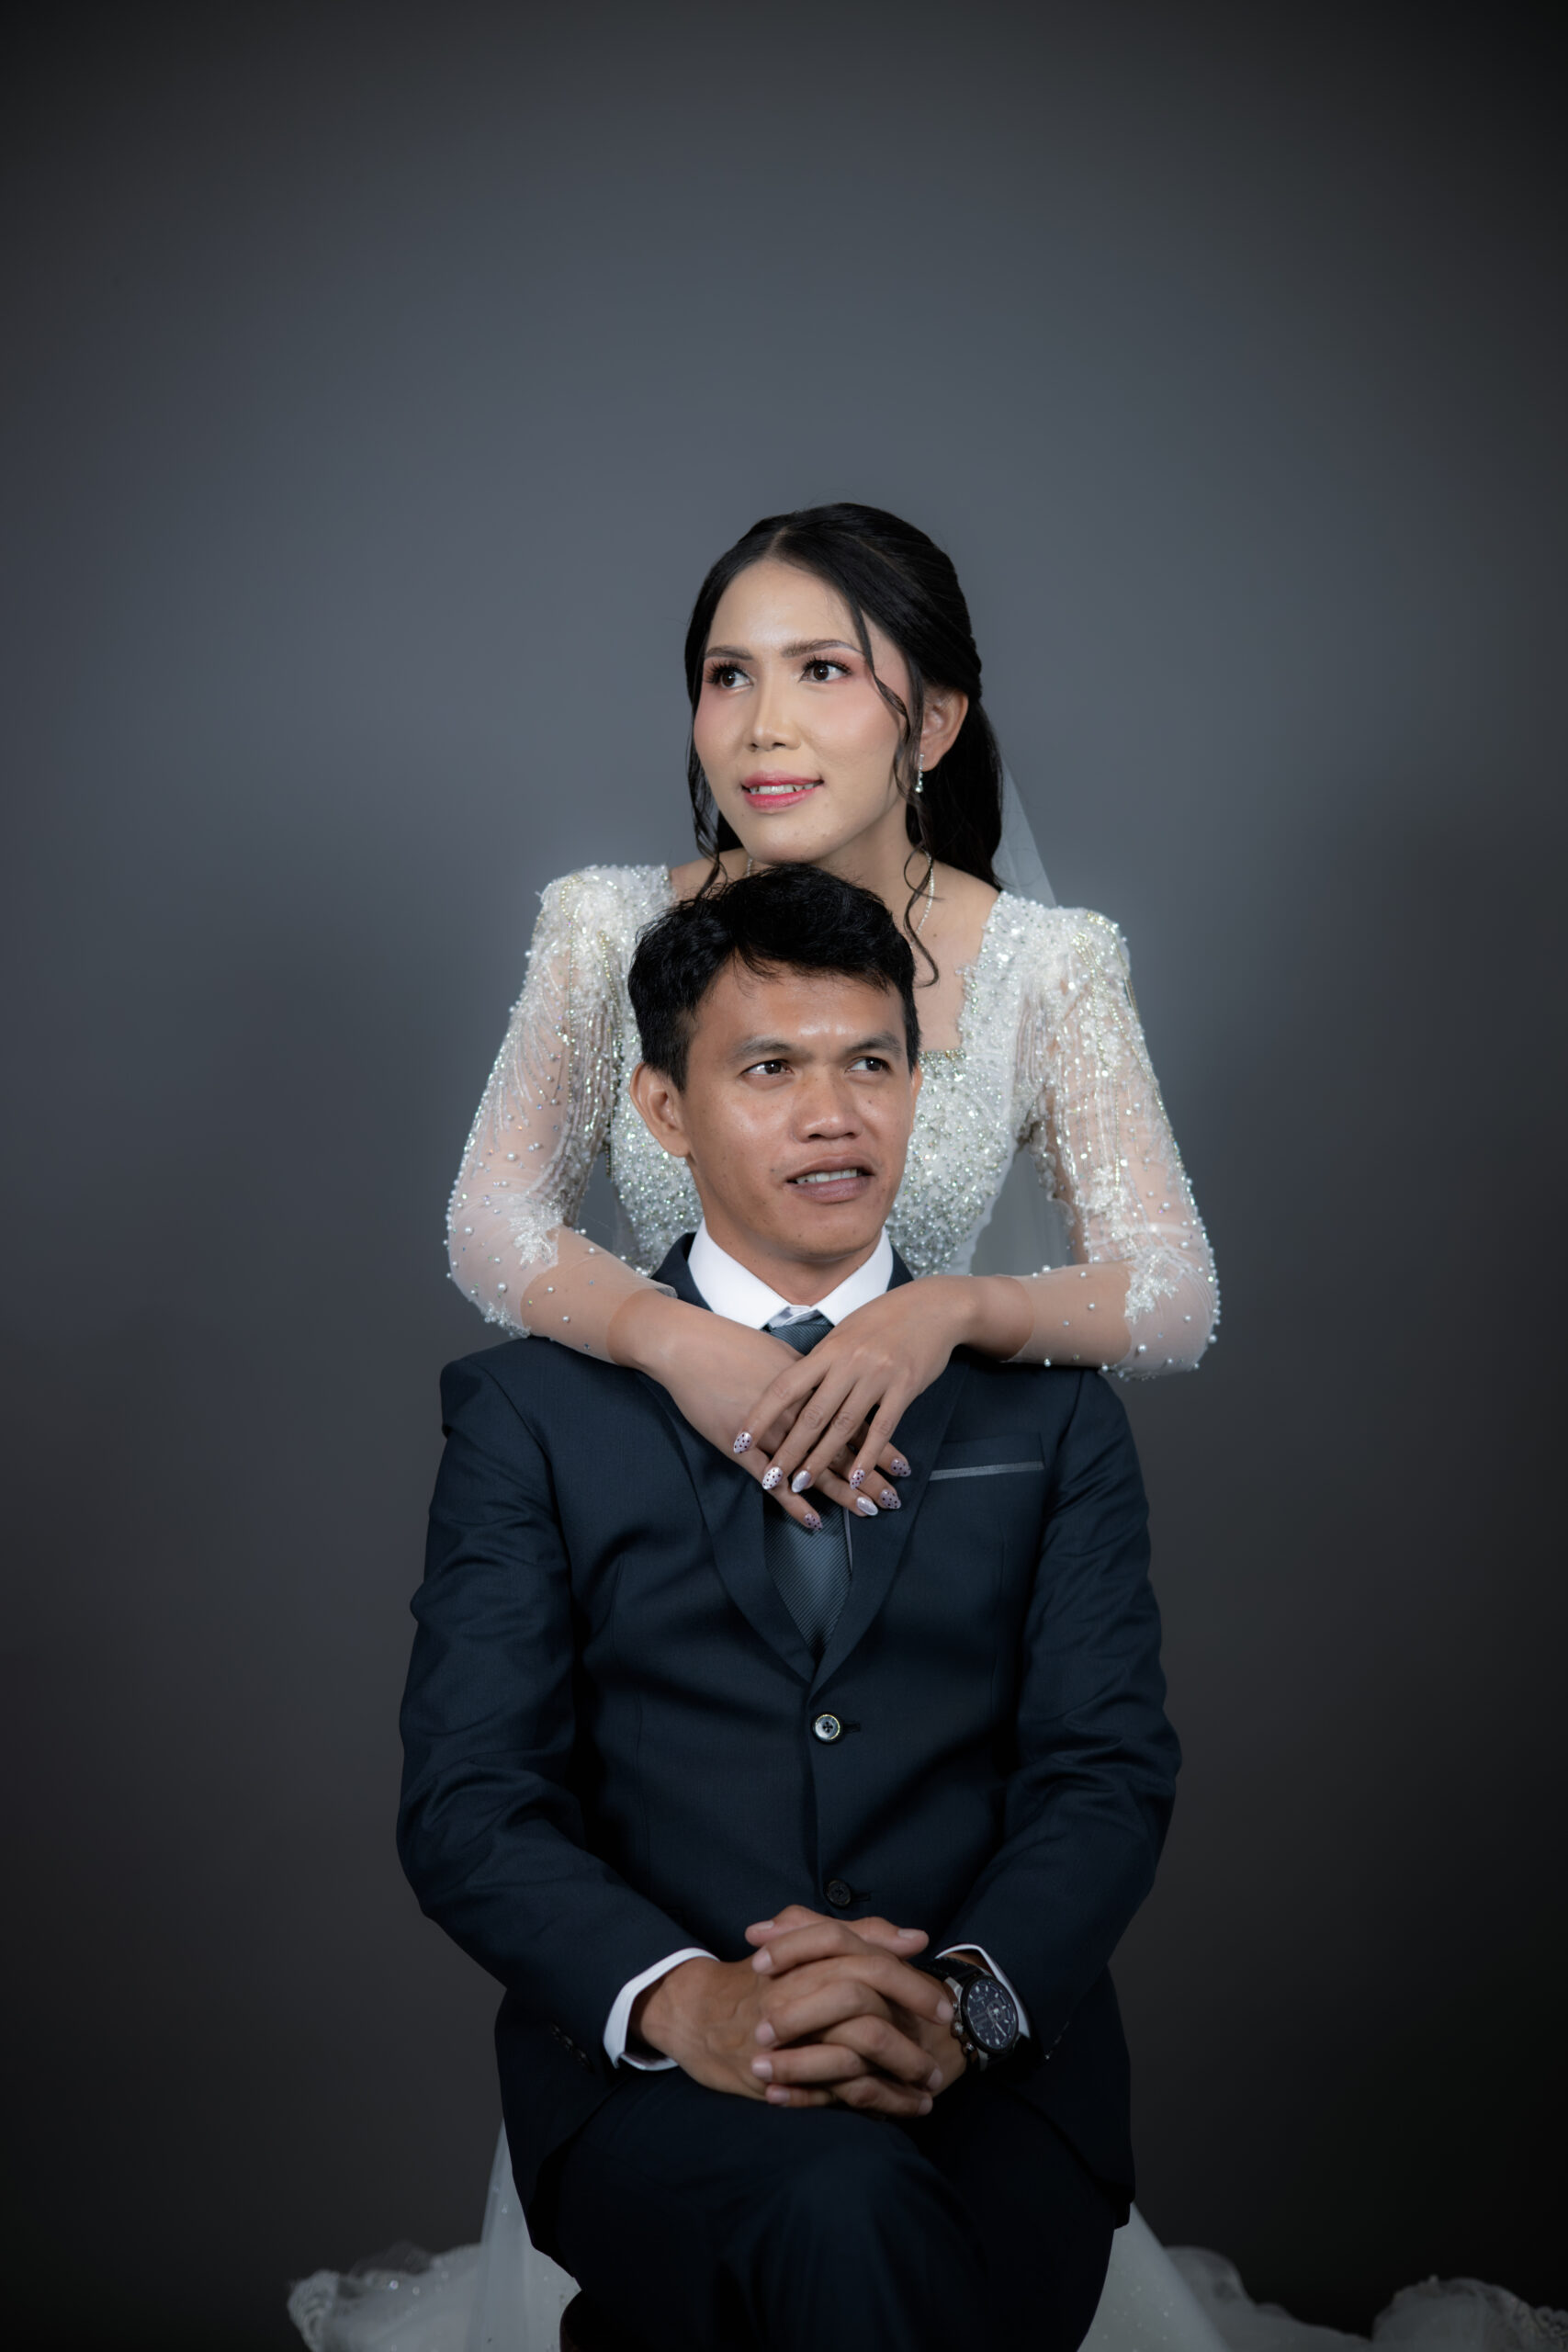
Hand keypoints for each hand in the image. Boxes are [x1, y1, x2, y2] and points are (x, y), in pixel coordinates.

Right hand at [607, 1292, 907, 1529]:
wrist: (690, 1345)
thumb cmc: (732, 1345)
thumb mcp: (782, 1356)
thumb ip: (810, 1376)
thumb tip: (831, 1385)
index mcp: (812, 1387)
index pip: (855, 1422)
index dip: (879, 1446)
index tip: (903, 1465)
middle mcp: (798, 1411)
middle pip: (842, 1449)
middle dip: (870, 1477)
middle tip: (893, 1499)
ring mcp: (772, 1431)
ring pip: (815, 1468)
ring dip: (843, 1493)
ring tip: (868, 1512)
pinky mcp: (743, 1448)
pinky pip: (773, 1482)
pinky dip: (794, 1503)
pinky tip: (814, 1521)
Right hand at [635, 1911, 954, 2116]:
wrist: (696, 2012)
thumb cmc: (761, 1979)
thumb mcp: (806, 1947)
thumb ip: (860, 1936)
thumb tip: (916, 1937)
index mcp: (810, 1957)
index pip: (871, 1964)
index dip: (911, 1985)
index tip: (943, 2009)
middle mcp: (798, 1991)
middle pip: (867, 2007)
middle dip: (910, 2036)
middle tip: (940, 2054)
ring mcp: (787, 2036)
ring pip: (856, 2053)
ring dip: (899, 2075)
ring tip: (927, 2090)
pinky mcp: (779, 2075)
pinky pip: (836, 2092)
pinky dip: (875, 2104)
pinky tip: (900, 2112)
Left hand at [739, 1277, 1030, 1500]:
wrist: (933, 1307)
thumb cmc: (884, 1318)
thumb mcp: (845, 1332)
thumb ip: (823, 1361)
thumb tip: (796, 1388)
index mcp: (828, 1349)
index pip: (785, 1386)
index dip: (761, 1415)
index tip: (740, 1439)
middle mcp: (848, 1363)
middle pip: (811, 1414)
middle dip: (788, 1450)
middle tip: (770, 1477)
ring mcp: (877, 1376)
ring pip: (843, 1426)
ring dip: (821, 1459)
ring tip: (802, 1483)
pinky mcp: (905, 1388)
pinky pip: (883, 1428)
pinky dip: (868, 1456)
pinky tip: (856, 1477)